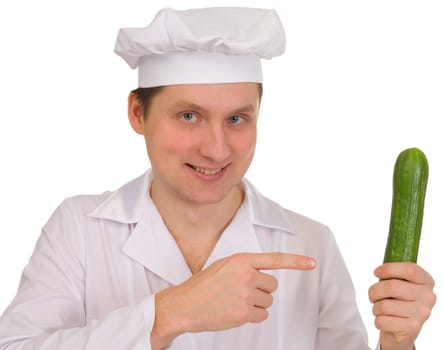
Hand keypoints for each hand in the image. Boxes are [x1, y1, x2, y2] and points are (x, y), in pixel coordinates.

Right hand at [150, 252, 315, 348]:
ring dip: (256, 303)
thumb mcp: (224, 265)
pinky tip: (235, 311)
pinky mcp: (244, 313)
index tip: (312, 263)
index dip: (296, 261)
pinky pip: (262, 315)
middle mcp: (246, 275)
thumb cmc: (203, 285)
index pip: (274, 259)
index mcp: (241, 260)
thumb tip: (262, 274)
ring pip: (268, 301)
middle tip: (242, 291)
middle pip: (272, 285)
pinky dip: (252, 316)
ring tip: (235, 301)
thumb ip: (245, 266)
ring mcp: (246, 295)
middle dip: (261, 289)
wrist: (185, 305)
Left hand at [368, 262, 435, 349]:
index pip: (409, 269)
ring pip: (385, 305)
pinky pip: (383, 321)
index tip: (376, 272)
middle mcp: (428, 297)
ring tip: (380, 310)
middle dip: (374, 290)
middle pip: (392, 286)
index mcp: (426, 281)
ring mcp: (422, 313)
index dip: (388, 269)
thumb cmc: (397, 302)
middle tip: (373, 295)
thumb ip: (394, 275)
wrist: (402, 331)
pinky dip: (377, 321)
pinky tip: (385, 321)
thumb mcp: (400, 284)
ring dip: (376, 308)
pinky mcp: (413, 328)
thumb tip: (378, 271)